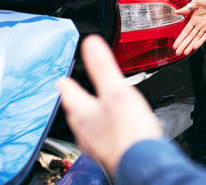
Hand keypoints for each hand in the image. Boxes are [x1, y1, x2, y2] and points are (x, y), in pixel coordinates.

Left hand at [57, 35, 163, 175]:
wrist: (143, 163)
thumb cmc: (129, 131)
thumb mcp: (117, 90)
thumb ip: (103, 66)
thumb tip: (90, 43)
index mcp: (82, 111)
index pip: (68, 91)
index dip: (66, 81)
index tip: (62, 78)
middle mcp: (83, 129)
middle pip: (75, 109)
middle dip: (76, 99)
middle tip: (75, 91)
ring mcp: (95, 143)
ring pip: (86, 124)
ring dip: (89, 114)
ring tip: (94, 107)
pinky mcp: (108, 153)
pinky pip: (100, 136)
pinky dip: (103, 128)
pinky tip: (112, 129)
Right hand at [172, 0, 205, 55]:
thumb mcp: (196, 1)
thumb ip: (187, 9)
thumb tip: (176, 12)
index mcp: (194, 18)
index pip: (185, 31)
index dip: (180, 38)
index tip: (175, 45)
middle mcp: (199, 24)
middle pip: (189, 37)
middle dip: (183, 45)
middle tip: (177, 52)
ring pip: (196, 39)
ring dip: (190, 45)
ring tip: (185, 52)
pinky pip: (205, 36)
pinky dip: (200, 42)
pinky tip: (194, 47)